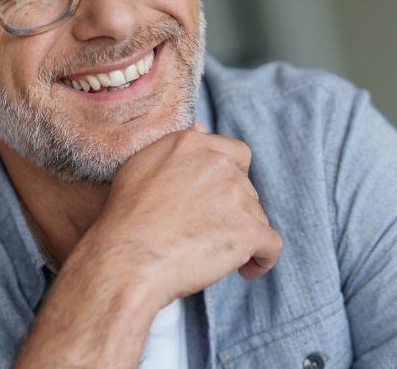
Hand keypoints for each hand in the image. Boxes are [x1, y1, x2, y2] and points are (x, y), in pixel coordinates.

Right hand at [75, 123, 282, 307]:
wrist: (126, 259)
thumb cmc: (126, 219)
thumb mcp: (140, 166)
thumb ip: (175, 147)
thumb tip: (201, 125)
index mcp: (191, 144)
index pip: (237, 154)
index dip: (233, 179)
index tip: (219, 200)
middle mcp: (217, 164)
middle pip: (247, 189)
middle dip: (233, 211)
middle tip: (204, 234)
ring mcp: (235, 195)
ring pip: (256, 217)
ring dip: (241, 235)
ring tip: (211, 255)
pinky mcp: (248, 230)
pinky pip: (270, 246)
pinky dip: (262, 259)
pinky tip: (245, 270)